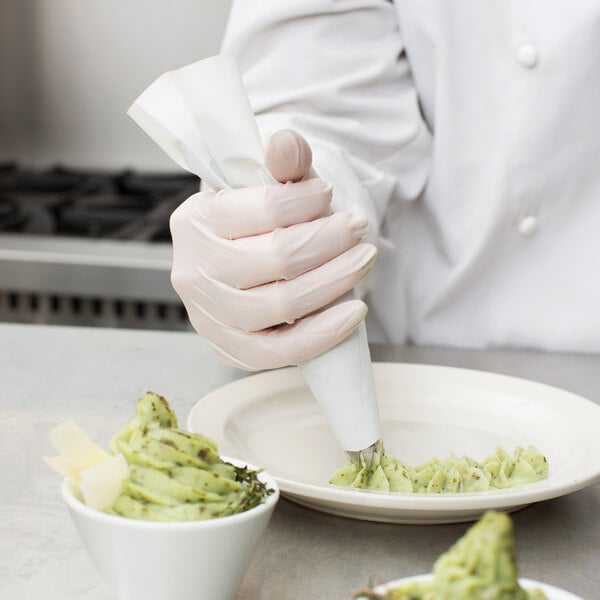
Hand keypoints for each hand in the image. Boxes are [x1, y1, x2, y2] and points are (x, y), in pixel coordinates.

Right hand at [169, 129, 376, 369]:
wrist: (241, 263)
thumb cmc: (256, 224)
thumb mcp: (267, 186)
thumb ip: (282, 164)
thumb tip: (288, 144)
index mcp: (196, 220)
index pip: (263, 209)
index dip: (306, 201)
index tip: (328, 194)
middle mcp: (194, 271)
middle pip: (276, 258)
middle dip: (329, 241)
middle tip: (358, 228)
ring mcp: (210, 317)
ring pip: (281, 304)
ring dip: (335, 281)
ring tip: (363, 260)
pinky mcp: (232, 349)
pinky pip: (282, 351)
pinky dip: (324, 332)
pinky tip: (355, 310)